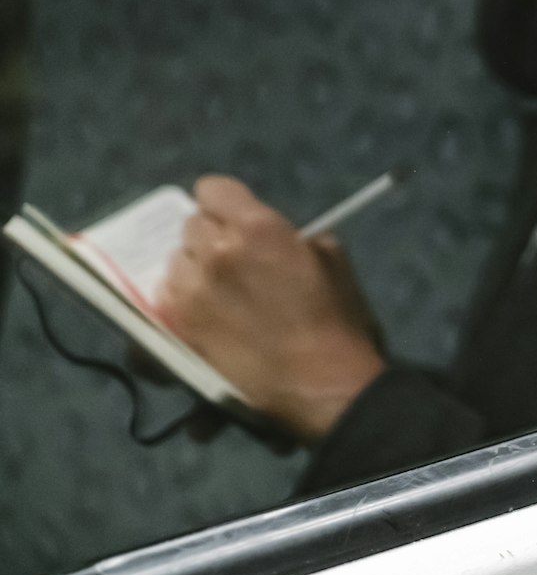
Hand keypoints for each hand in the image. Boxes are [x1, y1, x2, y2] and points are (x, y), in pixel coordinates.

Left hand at [155, 176, 386, 441]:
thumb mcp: (332, 262)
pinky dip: (176, 310)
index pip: (213, 190)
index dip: (225, 205)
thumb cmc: (339, 322)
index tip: (236, 221)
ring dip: (191, 275)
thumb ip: (296, 240)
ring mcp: (189, 293)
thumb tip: (281, 239)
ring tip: (216, 299)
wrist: (324, 385)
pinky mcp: (175, 331)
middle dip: (211, 241)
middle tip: (234, 263)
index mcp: (256, 227)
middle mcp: (214, 253)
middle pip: (191, 228)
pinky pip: (159, 306)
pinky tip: (199, 323)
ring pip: (173, 266)